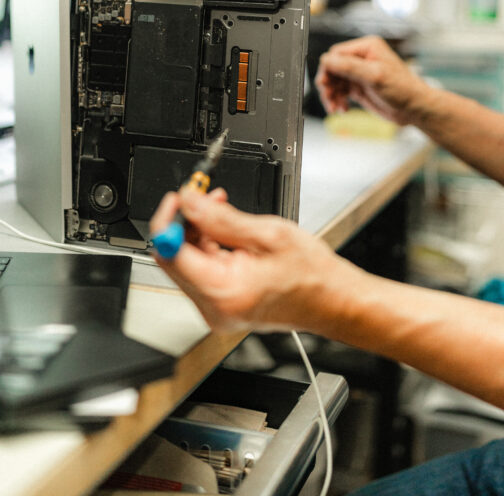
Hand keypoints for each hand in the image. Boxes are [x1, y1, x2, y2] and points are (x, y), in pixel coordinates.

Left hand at [149, 189, 354, 333]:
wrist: (333, 301)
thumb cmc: (312, 275)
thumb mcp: (268, 233)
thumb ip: (221, 217)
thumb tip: (190, 201)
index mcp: (223, 291)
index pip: (171, 253)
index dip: (169, 220)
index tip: (178, 198)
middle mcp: (214, 307)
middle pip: (176, 258)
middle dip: (185, 222)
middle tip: (200, 195)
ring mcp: (217, 308)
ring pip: (188, 261)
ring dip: (198, 231)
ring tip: (219, 207)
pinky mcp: (223, 304)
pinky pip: (203, 270)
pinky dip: (208, 245)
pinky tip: (224, 228)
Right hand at [315, 35, 427, 124]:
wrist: (414, 109)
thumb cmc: (403, 89)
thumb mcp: (375, 76)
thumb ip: (350, 67)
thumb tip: (327, 60)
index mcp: (367, 48)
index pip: (337, 54)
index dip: (328, 68)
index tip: (324, 83)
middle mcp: (362, 58)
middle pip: (333, 68)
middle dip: (329, 84)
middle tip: (328, 97)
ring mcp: (360, 73)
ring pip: (335, 81)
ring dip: (332, 95)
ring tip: (334, 107)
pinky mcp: (359, 87)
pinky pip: (341, 92)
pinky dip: (338, 100)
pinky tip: (342, 109)